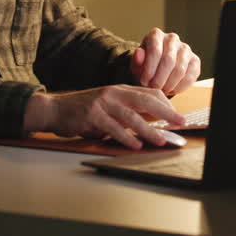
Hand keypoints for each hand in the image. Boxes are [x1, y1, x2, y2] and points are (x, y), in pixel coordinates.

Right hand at [23, 85, 183, 149]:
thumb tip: (153, 118)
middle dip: (166, 113)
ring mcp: (102, 103)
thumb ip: (128, 109)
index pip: (149, 93)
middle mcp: (113, 93)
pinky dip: (126, 138)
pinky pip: (113, 128)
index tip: (177, 116)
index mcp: (120, 89)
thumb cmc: (84, 110)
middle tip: (179, 123)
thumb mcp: (109, 105)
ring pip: (131, 116)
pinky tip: (135, 146)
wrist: (55, 109)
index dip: (166, 104)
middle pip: (145, 100)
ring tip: (160, 140)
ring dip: (148, 130)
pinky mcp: (92, 115)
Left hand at [130, 28, 199, 95]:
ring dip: (169, 84)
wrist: (157, 69)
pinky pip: (190, 77)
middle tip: (153, 89)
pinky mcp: (195, 61)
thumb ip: (136, 60)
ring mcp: (185, 49)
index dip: (149, 70)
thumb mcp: (136, 65)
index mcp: (156, 35)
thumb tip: (138, 53)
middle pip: (169, 60)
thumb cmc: (145, 66)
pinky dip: (179, 87)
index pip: (155, 51)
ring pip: (180, 69)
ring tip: (161, 90)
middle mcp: (172, 38)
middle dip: (159, 79)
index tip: (144, 82)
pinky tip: (171, 90)